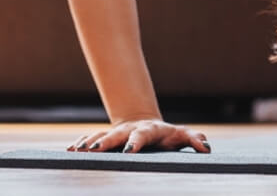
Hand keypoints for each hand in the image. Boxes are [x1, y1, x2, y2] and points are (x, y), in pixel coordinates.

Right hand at [66, 118, 211, 153]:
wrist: (148, 125)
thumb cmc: (167, 136)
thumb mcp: (181, 136)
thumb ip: (194, 139)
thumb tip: (206, 148)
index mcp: (149, 130)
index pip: (142, 135)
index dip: (136, 142)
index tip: (129, 151)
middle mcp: (130, 130)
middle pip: (116, 134)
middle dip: (105, 142)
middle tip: (94, 151)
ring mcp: (116, 132)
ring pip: (100, 135)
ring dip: (89, 143)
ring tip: (77, 152)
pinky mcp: (105, 137)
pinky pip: (90, 139)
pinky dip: (80, 144)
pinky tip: (70, 152)